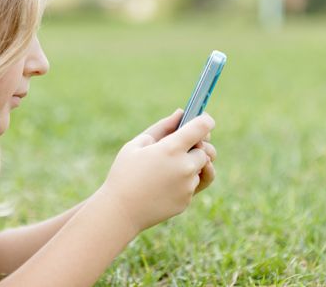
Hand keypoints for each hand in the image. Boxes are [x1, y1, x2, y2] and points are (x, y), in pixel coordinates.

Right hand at [99, 109, 215, 232]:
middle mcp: (184, 167)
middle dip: (197, 148)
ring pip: (201, 170)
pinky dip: (183, 183)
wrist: (120, 211)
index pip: (202, 127)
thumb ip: (163, 127)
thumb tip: (181, 113)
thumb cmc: (124, 173)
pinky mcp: (186, 201)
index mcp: (171, 148)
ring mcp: (187, 186)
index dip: (205, 120)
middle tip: (183, 147)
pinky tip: (164, 184)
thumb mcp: (137, 144)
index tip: (204, 120)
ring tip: (169, 168)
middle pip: (206, 151)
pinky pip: (192, 186)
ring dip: (191, 166)